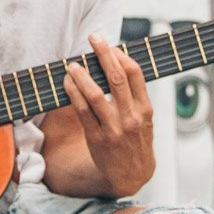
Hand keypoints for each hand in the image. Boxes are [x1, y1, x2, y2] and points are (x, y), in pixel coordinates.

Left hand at [60, 32, 154, 193]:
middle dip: (104, 54)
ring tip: (73, 64)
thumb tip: (116, 66)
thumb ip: (135, 97)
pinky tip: (68, 83)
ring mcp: (114, 129)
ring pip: (96, 94)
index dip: (121, 55)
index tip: (110, 45)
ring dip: (82, 76)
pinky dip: (74, 94)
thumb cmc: (136, 142)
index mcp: (145, 109)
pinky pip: (82, 111)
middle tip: (94, 38)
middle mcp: (131, 117)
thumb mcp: (145, 120)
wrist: (132, 176)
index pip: (135, 74)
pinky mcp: (97, 138)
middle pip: (116, 78)